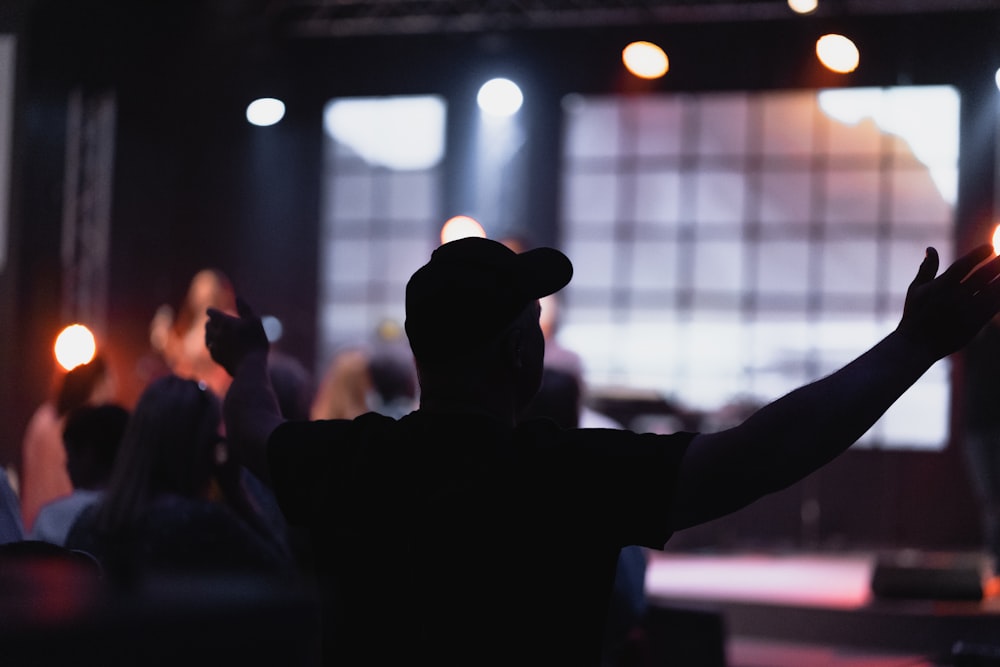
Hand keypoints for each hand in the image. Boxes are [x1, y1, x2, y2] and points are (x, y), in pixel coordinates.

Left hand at [205, 297, 269, 376]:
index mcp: (225, 322)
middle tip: (212, 321)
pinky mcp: (216, 358)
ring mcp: (215, 346)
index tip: (210, 311)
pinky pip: (211, 348)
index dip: (211, 311)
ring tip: (212, 333)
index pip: (212, 313)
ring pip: (207, 337)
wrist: (250, 366)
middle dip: (210, 322)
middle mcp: (217, 333)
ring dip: (209, 333)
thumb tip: (238, 298)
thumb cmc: (255, 342)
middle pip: (208, 325)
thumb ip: (245, 309)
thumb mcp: (255, 322)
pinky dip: (212, 345)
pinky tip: (215, 346)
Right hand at [896, 244, 999, 359]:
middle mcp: (955, 297)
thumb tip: (931, 248)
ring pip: (992, 291)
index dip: (978, 255)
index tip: (990, 247)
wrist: (917, 345)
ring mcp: (966, 311)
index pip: (963, 266)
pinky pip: (994, 307)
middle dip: (996, 264)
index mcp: (940, 287)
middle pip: (982, 276)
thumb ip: (926, 269)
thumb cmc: (914, 315)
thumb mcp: (915, 290)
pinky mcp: (974, 324)